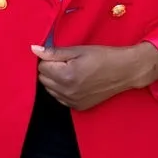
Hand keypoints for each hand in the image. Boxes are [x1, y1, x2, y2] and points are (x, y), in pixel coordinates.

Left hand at [31, 42, 157, 110]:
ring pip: (50, 90)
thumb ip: (54, 52)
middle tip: (67, 62)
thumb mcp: (78, 50)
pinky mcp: (78, 107)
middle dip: (50, 69)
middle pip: (43, 80)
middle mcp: (67, 92)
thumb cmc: (102, 56)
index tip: (62, 55)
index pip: (41, 67)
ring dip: (55, 80)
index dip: (49, 58)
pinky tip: (75, 81)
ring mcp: (72, 102)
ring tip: (72, 71)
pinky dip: (62, 89)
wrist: (124, 71)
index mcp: (66, 75)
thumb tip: (33, 49)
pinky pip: (60, 98)